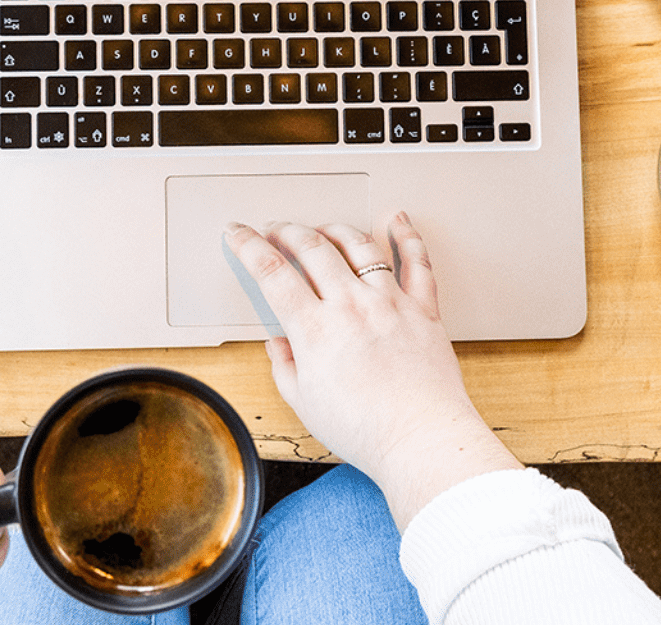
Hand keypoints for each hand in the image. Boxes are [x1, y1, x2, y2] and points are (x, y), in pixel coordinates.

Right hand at [225, 215, 521, 528]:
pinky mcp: (422, 308)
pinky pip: (416, 261)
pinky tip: (397, 220)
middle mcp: (351, 306)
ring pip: (358, 245)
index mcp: (315, 330)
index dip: (248, 246)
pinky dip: (406, 236)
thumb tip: (277, 344)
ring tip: (323, 229)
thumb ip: (283, 366)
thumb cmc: (367, 430)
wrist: (420, 439)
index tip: (238, 233)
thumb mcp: (304, 403)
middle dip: (286, 231)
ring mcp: (389, 302)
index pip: (272, 272)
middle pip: (312, 247)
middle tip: (276, 230)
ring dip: (334, 229)